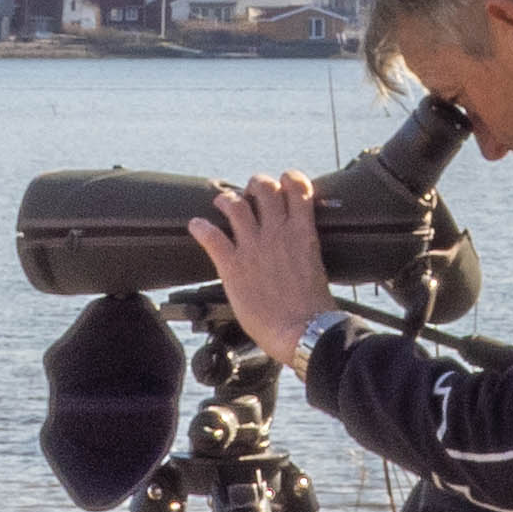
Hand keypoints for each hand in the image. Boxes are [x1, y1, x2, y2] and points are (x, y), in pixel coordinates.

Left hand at [186, 171, 336, 366]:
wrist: (303, 330)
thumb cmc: (314, 308)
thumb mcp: (316, 266)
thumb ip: (304, 250)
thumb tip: (299, 249)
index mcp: (302, 232)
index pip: (297, 187)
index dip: (289, 180)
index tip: (284, 184)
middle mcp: (277, 232)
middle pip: (263, 188)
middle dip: (256, 185)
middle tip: (251, 194)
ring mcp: (253, 247)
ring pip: (235, 204)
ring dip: (226, 199)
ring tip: (222, 202)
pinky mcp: (233, 266)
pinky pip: (211, 236)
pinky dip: (200, 228)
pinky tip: (196, 226)